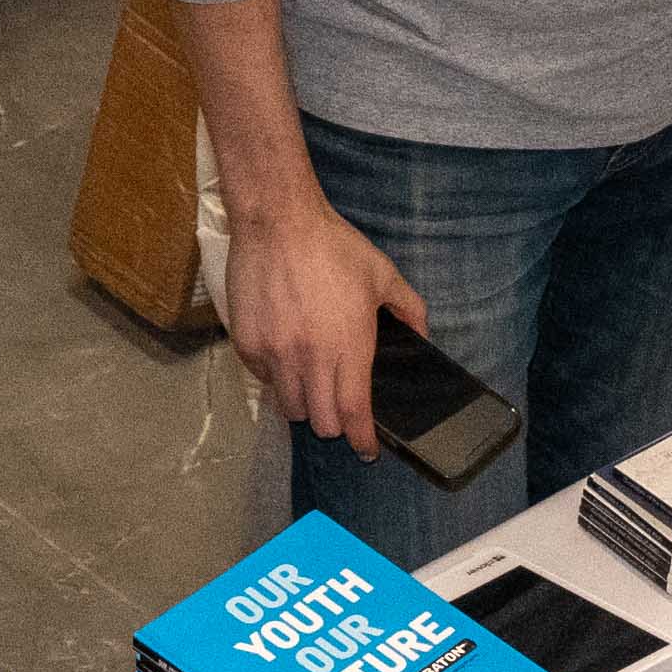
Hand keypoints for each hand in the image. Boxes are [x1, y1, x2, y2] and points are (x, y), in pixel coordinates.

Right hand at [218, 170, 407, 450]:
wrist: (277, 221)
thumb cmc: (333, 246)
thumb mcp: (382, 274)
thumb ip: (409, 308)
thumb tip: (424, 335)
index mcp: (349, 346)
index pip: (354, 413)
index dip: (361, 439)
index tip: (366, 450)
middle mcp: (311, 358)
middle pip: (320, 422)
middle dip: (333, 424)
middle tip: (338, 409)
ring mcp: (275, 354)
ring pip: (290, 407)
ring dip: (304, 404)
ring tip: (310, 384)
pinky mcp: (247, 344)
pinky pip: (263, 380)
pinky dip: (276, 379)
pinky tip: (285, 356)